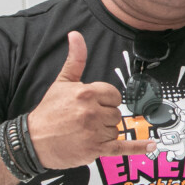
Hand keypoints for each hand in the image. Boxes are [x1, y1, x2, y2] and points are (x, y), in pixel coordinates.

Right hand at [27, 31, 154, 169]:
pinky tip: (152, 145)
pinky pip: (122, 147)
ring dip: (105, 131)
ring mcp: (94, 132)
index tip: (93, 104)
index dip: (105, 100)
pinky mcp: (95, 149)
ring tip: (84, 131)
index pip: (114, 95)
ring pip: (116, 129)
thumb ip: (75, 59)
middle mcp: (92, 112)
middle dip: (104, 116)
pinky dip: (138, 147)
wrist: (33, 141)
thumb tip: (76, 35)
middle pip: (116, 113)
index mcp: (87, 94)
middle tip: (84, 119)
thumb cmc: (48, 112)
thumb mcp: (62, 82)